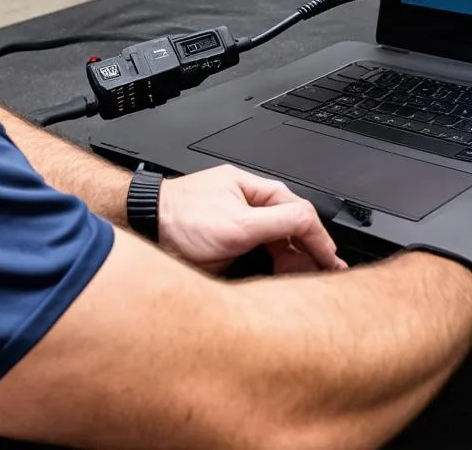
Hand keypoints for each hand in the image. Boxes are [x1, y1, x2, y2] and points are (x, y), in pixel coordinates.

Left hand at [157, 164, 348, 275]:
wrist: (140, 231)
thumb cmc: (178, 220)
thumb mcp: (238, 225)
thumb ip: (279, 223)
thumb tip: (311, 226)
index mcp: (253, 189)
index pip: (298, 211)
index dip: (318, 238)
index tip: (330, 260)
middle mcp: (246, 205)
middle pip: (288, 227)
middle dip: (307, 251)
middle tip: (322, 275)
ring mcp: (234, 224)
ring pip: (274, 242)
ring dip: (290, 262)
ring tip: (302, 282)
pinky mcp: (223, 244)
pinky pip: (257, 254)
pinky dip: (271, 267)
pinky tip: (277, 282)